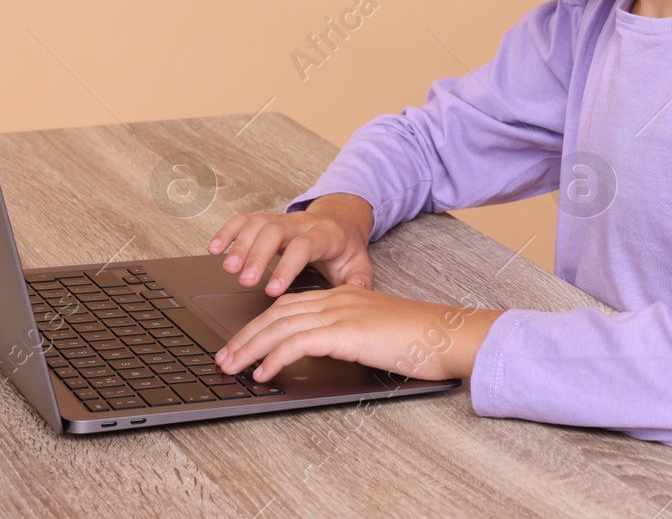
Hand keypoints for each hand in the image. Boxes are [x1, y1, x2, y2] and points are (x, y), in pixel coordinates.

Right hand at [207, 194, 374, 295]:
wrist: (340, 223)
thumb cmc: (345, 250)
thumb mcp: (360, 264)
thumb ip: (361, 279)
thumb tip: (357, 291)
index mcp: (325, 234)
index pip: (304, 246)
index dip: (287, 266)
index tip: (273, 290)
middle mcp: (302, 223)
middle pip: (276, 231)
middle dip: (258, 254)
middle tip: (245, 280)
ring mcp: (283, 219)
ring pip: (258, 224)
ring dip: (240, 244)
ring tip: (228, 269)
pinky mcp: (268, 220)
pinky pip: (245, 219)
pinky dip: (228, 232)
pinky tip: (215, 249)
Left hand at [212, 285, 502, 382]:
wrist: (447, 333)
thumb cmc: (418, 338)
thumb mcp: (375, 333)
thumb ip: (348, 335)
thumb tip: (323, 354)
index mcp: (342, 297)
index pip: (288, 307)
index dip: (260, 325)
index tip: (241, 344)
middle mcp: (337, 300)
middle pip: (277, 314)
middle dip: (245, 336)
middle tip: (223, 358)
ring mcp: (341, 313)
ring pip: (280, 326)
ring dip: (250, 348)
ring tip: (232, 367)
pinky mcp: (346, 332)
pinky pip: (298, 342)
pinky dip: (275, 357)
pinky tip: (264, 373)